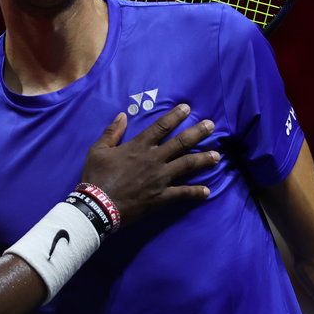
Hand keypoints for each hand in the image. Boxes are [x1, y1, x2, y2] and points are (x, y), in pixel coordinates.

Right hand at [79, 104, 218, 225]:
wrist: (98, 205)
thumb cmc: (96, 176)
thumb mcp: (98, 150)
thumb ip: (111, 132)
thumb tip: (122, 115)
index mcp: (138, 146)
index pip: (161, 127)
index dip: (175, 116)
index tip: (187, 108)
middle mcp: (154, 159)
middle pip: (181, 143)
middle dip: (198, 133)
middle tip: (211, 125)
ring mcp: (160, 178)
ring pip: (187, 165)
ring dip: (204, 159)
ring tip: (217, 156)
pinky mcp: (161, 196)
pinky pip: (183, 193)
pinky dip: (196, 192)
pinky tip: (207, 191)